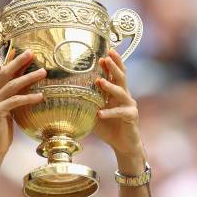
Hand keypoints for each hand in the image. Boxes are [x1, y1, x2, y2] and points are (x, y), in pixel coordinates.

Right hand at [0, 42, 45, 159]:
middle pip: (4, 72)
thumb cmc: (1, 134)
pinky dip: (29, 98)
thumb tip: (24, 90)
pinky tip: (41, 96)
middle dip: (17, 60)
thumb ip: (11, 100)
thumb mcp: (7, 113)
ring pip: (12, 85)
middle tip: (31, 51)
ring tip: (44, 71)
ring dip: (29, 77)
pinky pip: (16, 101)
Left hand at [94, 49, 143, 164]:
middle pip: (121, 77)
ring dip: (110, 86)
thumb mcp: (94, 114)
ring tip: (100, 81)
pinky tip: (100, 114)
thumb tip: (65, 98)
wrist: (123, 145)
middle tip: (106, 57)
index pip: (115, 74)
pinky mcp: (131, 117)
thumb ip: (86, 104)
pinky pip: (120, 112)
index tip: (103, 52)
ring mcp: (129, 105)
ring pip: (121, 92)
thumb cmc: (108, 128)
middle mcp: (125, 96)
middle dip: (114, 66)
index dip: (111, 63)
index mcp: (116, 93)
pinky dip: (110, 112)